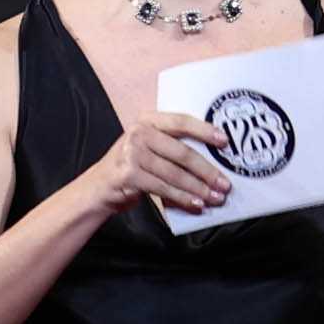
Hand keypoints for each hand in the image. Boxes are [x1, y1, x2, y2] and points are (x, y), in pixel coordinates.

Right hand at [97, 115, 233, 221]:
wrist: (99, 187)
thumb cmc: (132, 167)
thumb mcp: (148, 147)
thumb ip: (172, 146)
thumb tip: (212, 161)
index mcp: (147, 120)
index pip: (181, 122)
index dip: (205, 131)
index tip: (224, 141)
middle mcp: (138, 133)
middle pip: (182, 152)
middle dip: (207, 171)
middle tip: (224, 184)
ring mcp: (132, 153)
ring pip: (175, 174)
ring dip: (198, 188)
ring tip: (215, 197)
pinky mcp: (129, 174)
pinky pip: (163, 188)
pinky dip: (182, 198)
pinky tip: (196, 203)